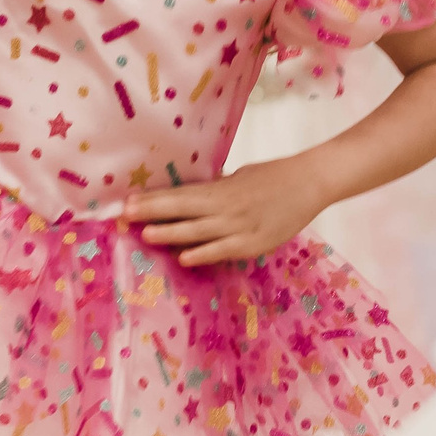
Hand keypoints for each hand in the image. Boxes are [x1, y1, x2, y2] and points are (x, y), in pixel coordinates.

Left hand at [122, 160, 327, 267]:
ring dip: (171, 232)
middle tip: (125, 214)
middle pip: (183, 209)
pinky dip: (204, 253)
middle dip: (153, 212)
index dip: (154, 198)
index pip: (181, 194)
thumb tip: (191, 196)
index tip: (128, 200)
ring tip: (146, 234)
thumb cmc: (275, 177)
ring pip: (199, 230)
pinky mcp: (254, 243)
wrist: (311, 182)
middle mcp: (225, 206)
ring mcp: (239, 225)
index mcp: (221, 188)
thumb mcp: (240, 178)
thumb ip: (217, 190)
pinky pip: (224, 249)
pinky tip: (184, 257)